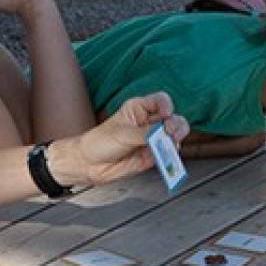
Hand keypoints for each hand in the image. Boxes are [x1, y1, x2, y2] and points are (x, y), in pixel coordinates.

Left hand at [57, 92, 189, 186]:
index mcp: (139, 109)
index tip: (166, 113)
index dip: (167, 105)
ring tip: (168, 145)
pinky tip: (166, 157)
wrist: (89, 164)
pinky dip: (171, 156)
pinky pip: (168, 154)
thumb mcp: (122, 134)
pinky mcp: (153, 156)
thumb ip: (145, 134)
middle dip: (176, 125)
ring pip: (174, 136)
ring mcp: (152, 140)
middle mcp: (148, 123)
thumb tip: (165, 134)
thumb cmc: (100, 142)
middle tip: (170, 133)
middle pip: (172, 119)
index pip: (160, 101)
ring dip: (175, 140)